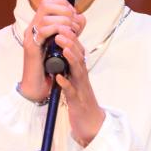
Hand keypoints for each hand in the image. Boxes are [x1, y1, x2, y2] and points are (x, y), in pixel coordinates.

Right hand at [20, 0, 85, 100]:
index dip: (64, 5)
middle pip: (45, 5)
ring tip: (71, 31)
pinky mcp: (31, 47)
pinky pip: (42, 32)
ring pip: (45, 18)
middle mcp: (32, 28)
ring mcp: (30, 37)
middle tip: (74, 23)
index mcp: (39, 25)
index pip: (49, 2)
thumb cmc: (50, 67)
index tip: (74, 15)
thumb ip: (71, 31)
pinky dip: (55, 31)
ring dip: (62, 21)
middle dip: (64, 11)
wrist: (37, 87)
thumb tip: (80, 17)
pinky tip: (63, 37)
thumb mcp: (63, 45)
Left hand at [52, 27, 105, 146]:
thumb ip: (71, 67)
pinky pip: (72, 92)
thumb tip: (65, 51)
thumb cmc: (81, 101)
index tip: (62, 26)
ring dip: (71, 58)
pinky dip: (66, 84)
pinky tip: (59, 78)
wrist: (91, 124)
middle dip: (70, 43)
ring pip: (77, 71)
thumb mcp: (76, 81)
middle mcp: (82, 78)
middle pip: (78, 57)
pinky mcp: (77, 102)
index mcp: (80, 72)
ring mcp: (81, 89)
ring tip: (63, 47)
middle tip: (61, 30)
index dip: (70, 38)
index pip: (77, 52)